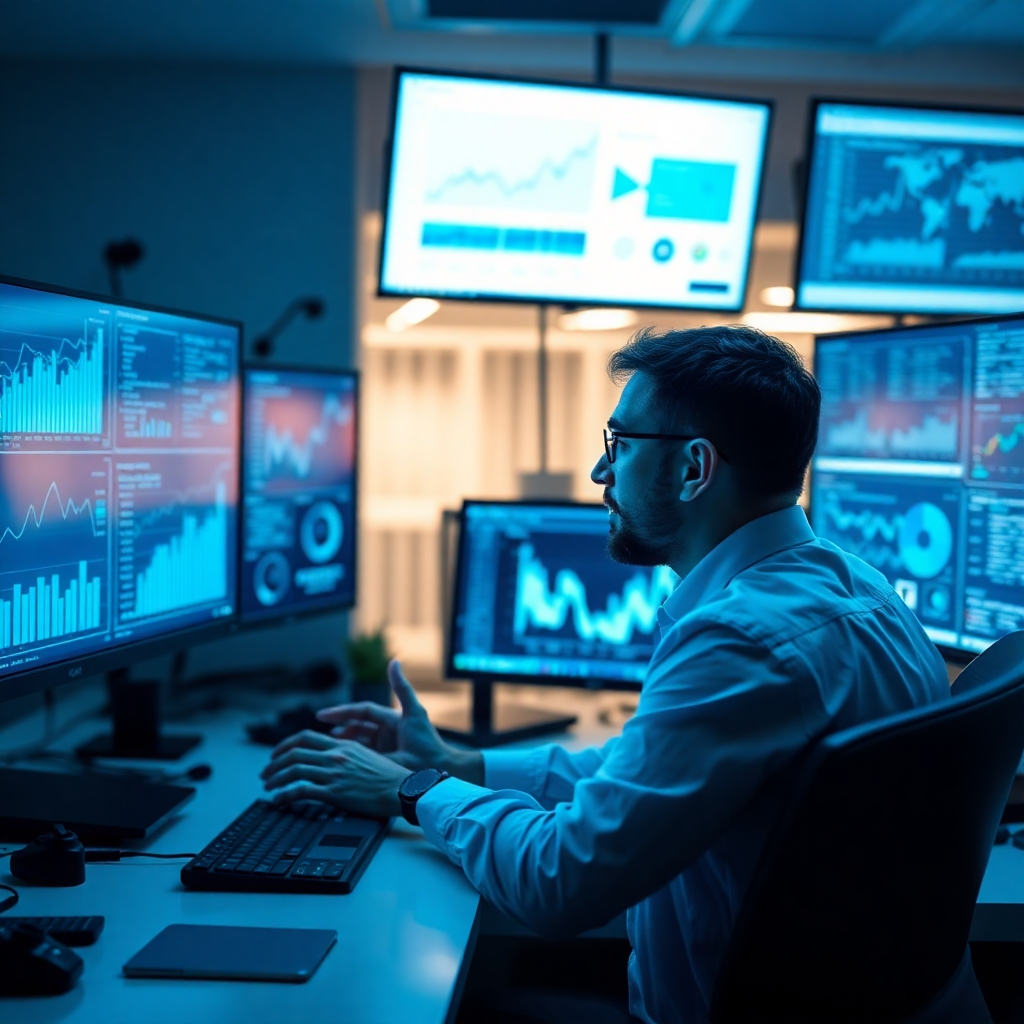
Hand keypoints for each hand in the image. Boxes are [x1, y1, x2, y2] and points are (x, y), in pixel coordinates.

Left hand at [260, 730, 411, 817]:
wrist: (402, 789)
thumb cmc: (390, 776)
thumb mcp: (367, 756)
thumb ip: (348, 754)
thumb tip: (331, 759)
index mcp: (343, 745)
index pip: (305, 738)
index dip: (285, 745)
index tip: (276, 754)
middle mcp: (335, 755)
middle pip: (294, 753)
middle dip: (274, 763)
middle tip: (265, 773)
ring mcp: (334, 773)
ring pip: (293, 770)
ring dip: (275, 779)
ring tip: (268, 787)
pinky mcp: (334, 792)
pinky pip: (301, 790)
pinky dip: (285, 795)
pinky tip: (279, 800)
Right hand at [316, 660, 482, 783]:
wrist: (440, 772)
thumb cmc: (428, 743)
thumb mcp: (414, 713)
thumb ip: (402, 688)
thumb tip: (393, 661)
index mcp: (391, 720)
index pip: (362, 712)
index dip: (342, 712)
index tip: (322, 715)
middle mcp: (387, 731)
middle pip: (357, 726)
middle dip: (339, 728)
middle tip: (318, 735)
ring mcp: (386, 747)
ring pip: (358, 742)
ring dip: (343, 743)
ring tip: (325, 748)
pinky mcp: (385, 761)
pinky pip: (364, 756)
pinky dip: (352, 756)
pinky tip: (339, 760)